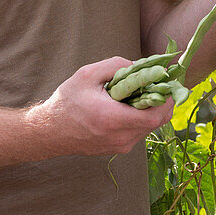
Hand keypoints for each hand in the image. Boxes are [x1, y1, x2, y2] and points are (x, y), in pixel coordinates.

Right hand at [27, 57, 172, 156]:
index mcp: (114, 119)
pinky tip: (126, 104)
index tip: (165, 82)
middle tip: (155, 83)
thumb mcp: (88, 74)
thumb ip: (117, 66)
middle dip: (160, 101)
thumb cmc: (66, 101)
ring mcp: (120, 146)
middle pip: (156, 121)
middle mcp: (121, 138)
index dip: (167, 98)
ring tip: (136, 92)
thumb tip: (141, 66)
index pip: (156, 115)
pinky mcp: (118, 148)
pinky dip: (139, 117)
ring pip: (148, 127)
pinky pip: (138, 131)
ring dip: (149, 109)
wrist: (49, 131)